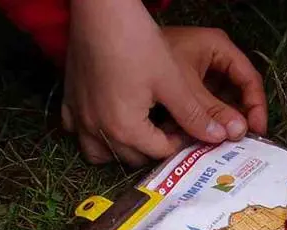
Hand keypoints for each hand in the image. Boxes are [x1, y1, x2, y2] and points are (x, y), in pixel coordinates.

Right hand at [62, 0, 266, 165]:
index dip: (180, 142)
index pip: (160, 152)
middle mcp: (98, 130)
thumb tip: (217, 137)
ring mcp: (79, 117)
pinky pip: (78, 131)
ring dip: (121, 150)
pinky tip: (109, 117)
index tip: (190, 127)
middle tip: (171, 127)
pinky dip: (94, 132)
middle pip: (132, 157)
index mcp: (126, 129)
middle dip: (153, 148)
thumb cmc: (137, 43)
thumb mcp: (172, 82)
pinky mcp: (69, 101)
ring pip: (100, 153)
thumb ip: (193, 115)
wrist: (101, 12)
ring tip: (141, 130)